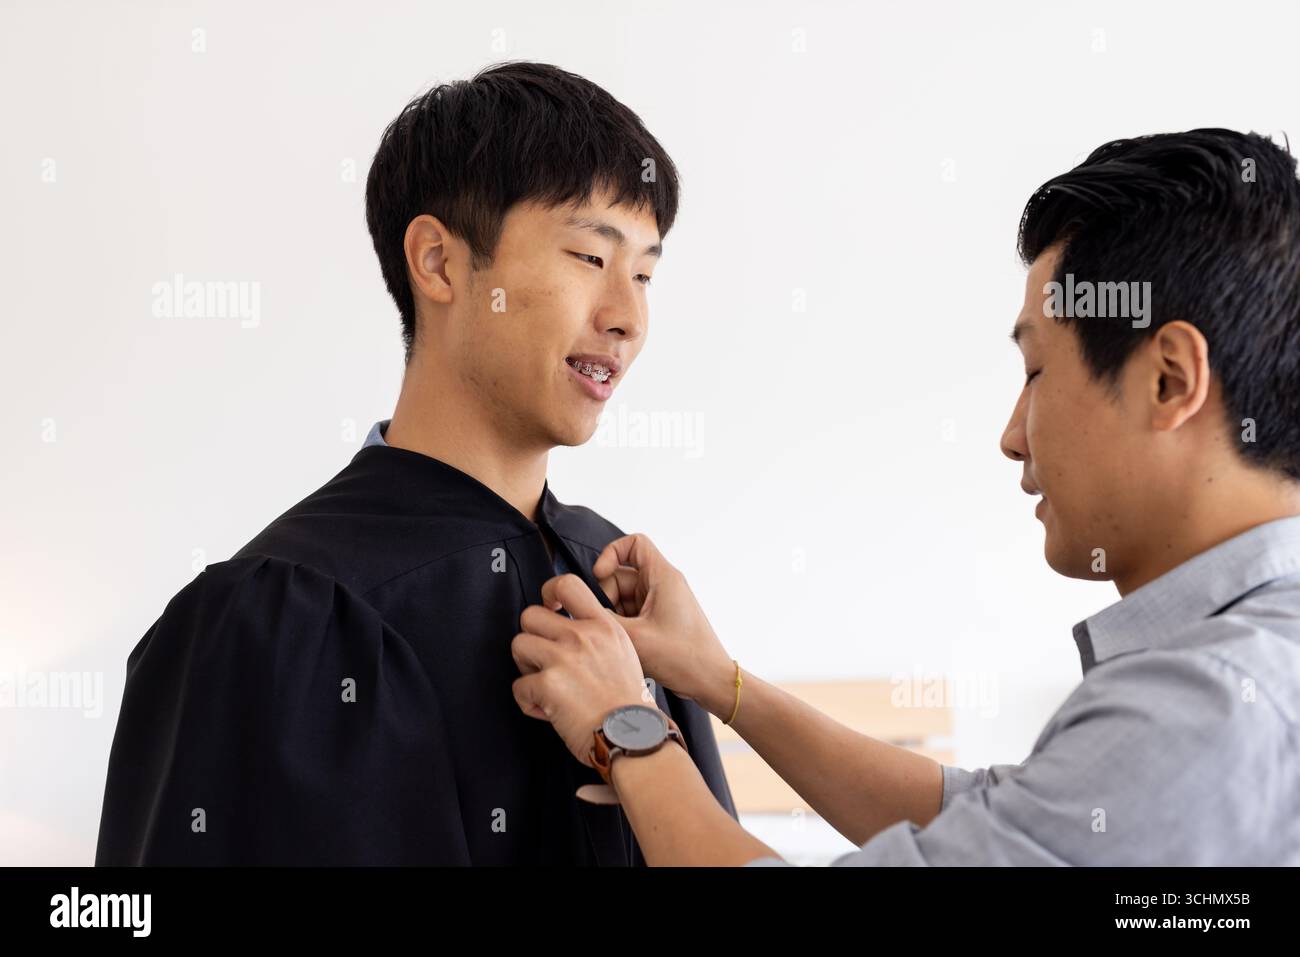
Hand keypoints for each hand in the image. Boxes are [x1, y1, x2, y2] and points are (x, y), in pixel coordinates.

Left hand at [511, 574, 650, 766]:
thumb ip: (597, 637)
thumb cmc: (629, 704)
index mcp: (603, 626)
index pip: (567, 584)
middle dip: (532, 638)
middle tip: (543, 661)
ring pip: (518, 645)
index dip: (548, 594)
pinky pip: (519, 686)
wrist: (634, 736)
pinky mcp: (547, 683)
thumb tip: (567, 632)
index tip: (549, 610)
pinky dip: (528, 702)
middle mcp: (582, 636)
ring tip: (544, 685)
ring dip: (526, 668)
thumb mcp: (624, 654)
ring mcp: (563, 658)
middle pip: (530, 615)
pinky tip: (547, 711)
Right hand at [592, 533, 734, 714]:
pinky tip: (625, 645)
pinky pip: (630, 612)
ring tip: (619, 639)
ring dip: (614, 615)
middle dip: (606, 596)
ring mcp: (660, 603)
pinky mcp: (658, 619)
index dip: (611, 553)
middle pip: (621, 574)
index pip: (634, 543)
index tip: (599, 575)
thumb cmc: (683, 658)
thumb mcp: (635, 637)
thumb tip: (578, 608)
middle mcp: (662, 585)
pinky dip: (622, 625)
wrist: (709, 682)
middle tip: (606, 622)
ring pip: (622, 596)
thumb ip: (602, 618)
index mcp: (662, 577)